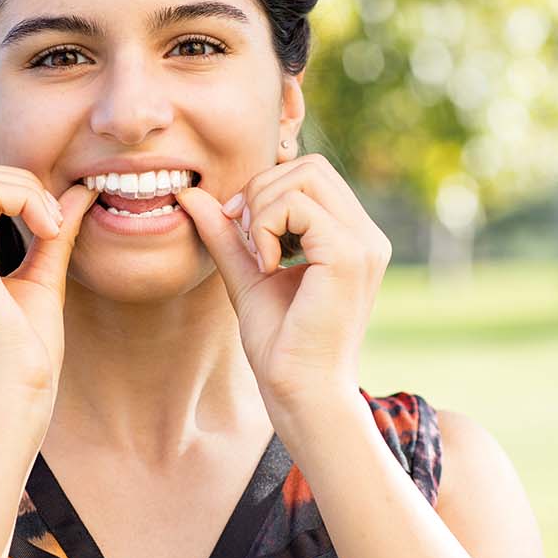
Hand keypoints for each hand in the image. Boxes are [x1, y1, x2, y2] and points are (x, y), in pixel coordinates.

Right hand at [0, 165, 98, 405]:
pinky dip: (24, 199)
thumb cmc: (25, 355)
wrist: (13, 398)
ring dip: (25, 190)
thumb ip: (53, 233)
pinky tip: (48, 229)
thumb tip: (81, 191)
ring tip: (53, 227)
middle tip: (55, 221)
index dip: (16, 192)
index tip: (53, 224)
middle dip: (20, 184)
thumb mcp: (41, 280)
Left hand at [173, 154, 391, 408]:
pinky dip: (267, 228)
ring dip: (263, 209)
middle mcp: (367, 235)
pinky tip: (268, 267)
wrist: (300, 391)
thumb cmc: (280, 344)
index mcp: (351, 236)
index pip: (310, 173)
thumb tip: (190, 193)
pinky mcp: (348, 255)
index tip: (240, 230)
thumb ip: (226, 234)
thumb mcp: (246, 275)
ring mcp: (364, 243)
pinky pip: (297, 206)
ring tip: (259, 257)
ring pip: (304, 177)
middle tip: (245, 240)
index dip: (266, 189)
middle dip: (262, 192)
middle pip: (309, 166)